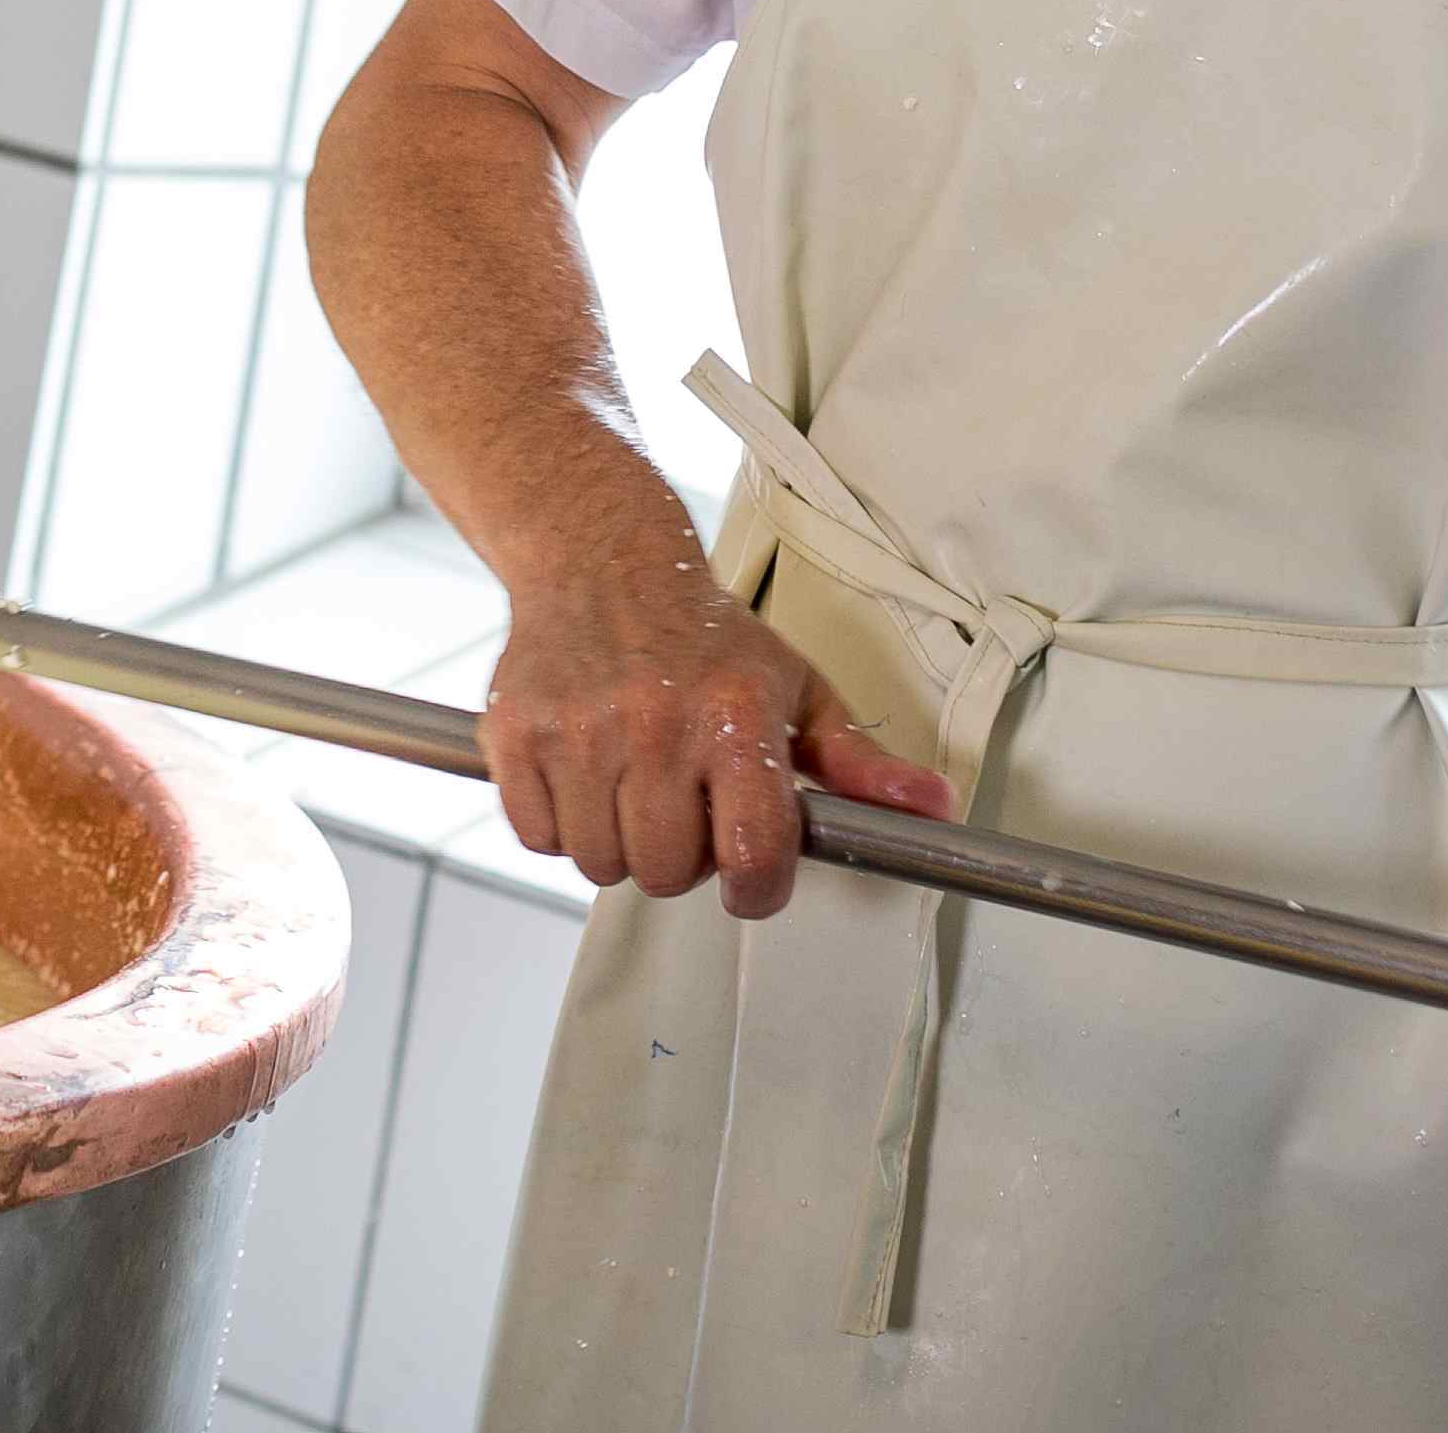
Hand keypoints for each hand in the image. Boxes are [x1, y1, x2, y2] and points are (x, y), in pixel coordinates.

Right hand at [481, 551, 954, 919]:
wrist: (600, 558)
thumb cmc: (703, 633)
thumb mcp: (796, 686)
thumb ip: (858, 761)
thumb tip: (931, 808)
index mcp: (735, 717)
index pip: (753, 854)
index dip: (756, 889)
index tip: (751, 880)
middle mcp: (656, 724)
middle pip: (667, 872)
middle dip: (681, 858)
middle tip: (684, 811)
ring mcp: (579, 730)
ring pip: (599, 863)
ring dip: (618, 844)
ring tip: (633, 790)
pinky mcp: (516, 733)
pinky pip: (535, 837)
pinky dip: (556, 824)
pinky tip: (583, 779)